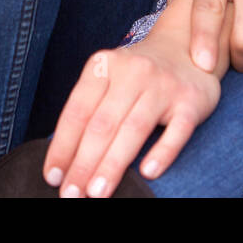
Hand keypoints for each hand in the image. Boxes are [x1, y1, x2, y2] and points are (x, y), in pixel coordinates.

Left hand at [42, 26, 220, 198]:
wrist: (188, 47)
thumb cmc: (140, 75)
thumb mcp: (111, 78)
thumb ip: (91, 109)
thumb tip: (65, 161)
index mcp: (105, 65)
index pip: (78, 110)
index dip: (62, 145)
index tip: (52, 176)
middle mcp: (133, 71)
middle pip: (103, 123)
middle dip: (83, 163)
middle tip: (72, 195)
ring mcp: (163, 85)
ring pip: (133, 129)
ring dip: (112, 165)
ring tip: (96, 193)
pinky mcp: (190, 101)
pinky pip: (176, 131)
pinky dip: (162, 153)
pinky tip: (147, 174)